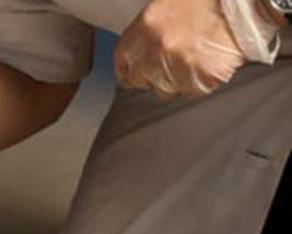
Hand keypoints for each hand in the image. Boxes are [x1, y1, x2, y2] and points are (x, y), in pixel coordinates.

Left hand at [115, 0, 245, 97]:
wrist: (244, 4)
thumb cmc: (209, 0)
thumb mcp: (167, 6)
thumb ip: (148, 32)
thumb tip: (140, 52)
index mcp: (144, 28)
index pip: (123, 60)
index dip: (127, 69)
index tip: (131, 74)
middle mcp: (156, 50)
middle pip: (141, 79)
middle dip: (151, 77)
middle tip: (168, 66)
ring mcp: (178, 66)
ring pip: (166, 89)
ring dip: (176, 80)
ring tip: (194, 59)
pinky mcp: (201, 79)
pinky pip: (193, 91)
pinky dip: (200, 82)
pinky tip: (209, 63)